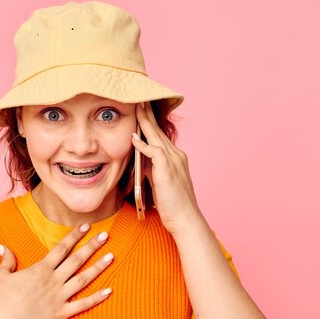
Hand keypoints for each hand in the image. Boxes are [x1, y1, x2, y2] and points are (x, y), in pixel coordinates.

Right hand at [0, 224, 112, 318]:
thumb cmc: (1, 299)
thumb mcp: (0, 275)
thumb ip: (7, 260)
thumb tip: (3, 246)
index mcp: (41, 269)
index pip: (61, 248)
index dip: (74, 236)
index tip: (86, 226)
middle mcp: (53, 280)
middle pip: (77, 260)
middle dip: (92, 246)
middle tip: (105, 235)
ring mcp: (59, 297)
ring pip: (83, 279)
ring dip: (98, 267)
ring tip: (111, 256)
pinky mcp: (62, 313)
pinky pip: (82, 305)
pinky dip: (96, 298)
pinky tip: (109, 291)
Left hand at [131, 102, 207, 233]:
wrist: (186, 220)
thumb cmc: (172, 206)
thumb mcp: (159, 183)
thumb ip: (150, 170)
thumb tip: (139, 162)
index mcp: (175, 158)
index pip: (160, 135)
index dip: (150, 121)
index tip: (142, 109)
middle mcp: (176, 155)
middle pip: (158, 130)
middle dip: (148, 113)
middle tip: (139, 98)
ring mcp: (173, 161)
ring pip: (156, 136)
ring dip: (145, 121)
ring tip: (136, 107)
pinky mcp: (167, 170)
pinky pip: (153, 152)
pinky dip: (143, 144)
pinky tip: (133, 137)